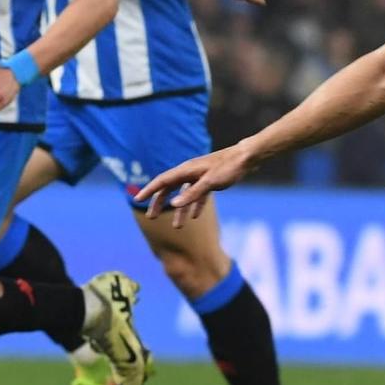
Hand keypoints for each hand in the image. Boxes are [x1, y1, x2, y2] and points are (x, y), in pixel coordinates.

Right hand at [137, 144, 255, 226]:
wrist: (246, 158)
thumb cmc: (228, 167)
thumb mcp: (210, 182)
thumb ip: (192, 194)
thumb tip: (173, 204)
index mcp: (186, 170)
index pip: (162, 181)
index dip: (148, 190)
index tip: (137, 199)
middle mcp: (189, 172)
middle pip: (169, 189)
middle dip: (160, 203)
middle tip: (152, 217)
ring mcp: (199, 176)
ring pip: (184, 194)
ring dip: (180, 210)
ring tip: (177, 226)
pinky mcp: (209, 180)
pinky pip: (198, 194)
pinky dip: (195, 205)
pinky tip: (196, 216)